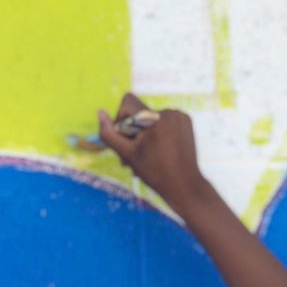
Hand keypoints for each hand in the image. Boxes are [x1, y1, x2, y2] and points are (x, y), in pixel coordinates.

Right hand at [98, 93, 210, 215]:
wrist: (184, 185)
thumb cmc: (153, 173)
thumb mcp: (127, 154)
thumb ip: (110, 134)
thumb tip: (100, 112)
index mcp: (153, 119)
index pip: (128, 102)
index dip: (121, 118)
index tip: (125, 137)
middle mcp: (168, 112)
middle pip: (140, 113)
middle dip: (133, 131)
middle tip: (135, 154)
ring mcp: (179, 115)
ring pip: (152, 118)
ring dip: (146, 134)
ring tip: (149, 154)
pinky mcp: (186, 120)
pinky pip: (165, 120)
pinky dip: (159, 132)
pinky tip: (162, 149)